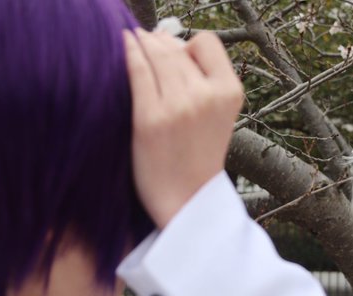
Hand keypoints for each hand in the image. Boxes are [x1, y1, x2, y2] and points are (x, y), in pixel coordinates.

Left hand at [124, 28, 242, 227]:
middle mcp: (206, 96)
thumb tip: (166, 38)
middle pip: (176, 47)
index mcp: (229, 93)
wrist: (187, 201)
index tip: (179, 59)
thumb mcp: (217, 115)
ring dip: (142, 44)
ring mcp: (178, 106)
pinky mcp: (150, 118)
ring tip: (134, 44)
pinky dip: (128, 52)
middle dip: (160, 44)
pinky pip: (136, 70)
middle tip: (149, 48)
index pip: (208, 42)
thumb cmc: (197, 157)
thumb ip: (202, 80)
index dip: (190, 47)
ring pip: (156, 54)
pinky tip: (123, 46)